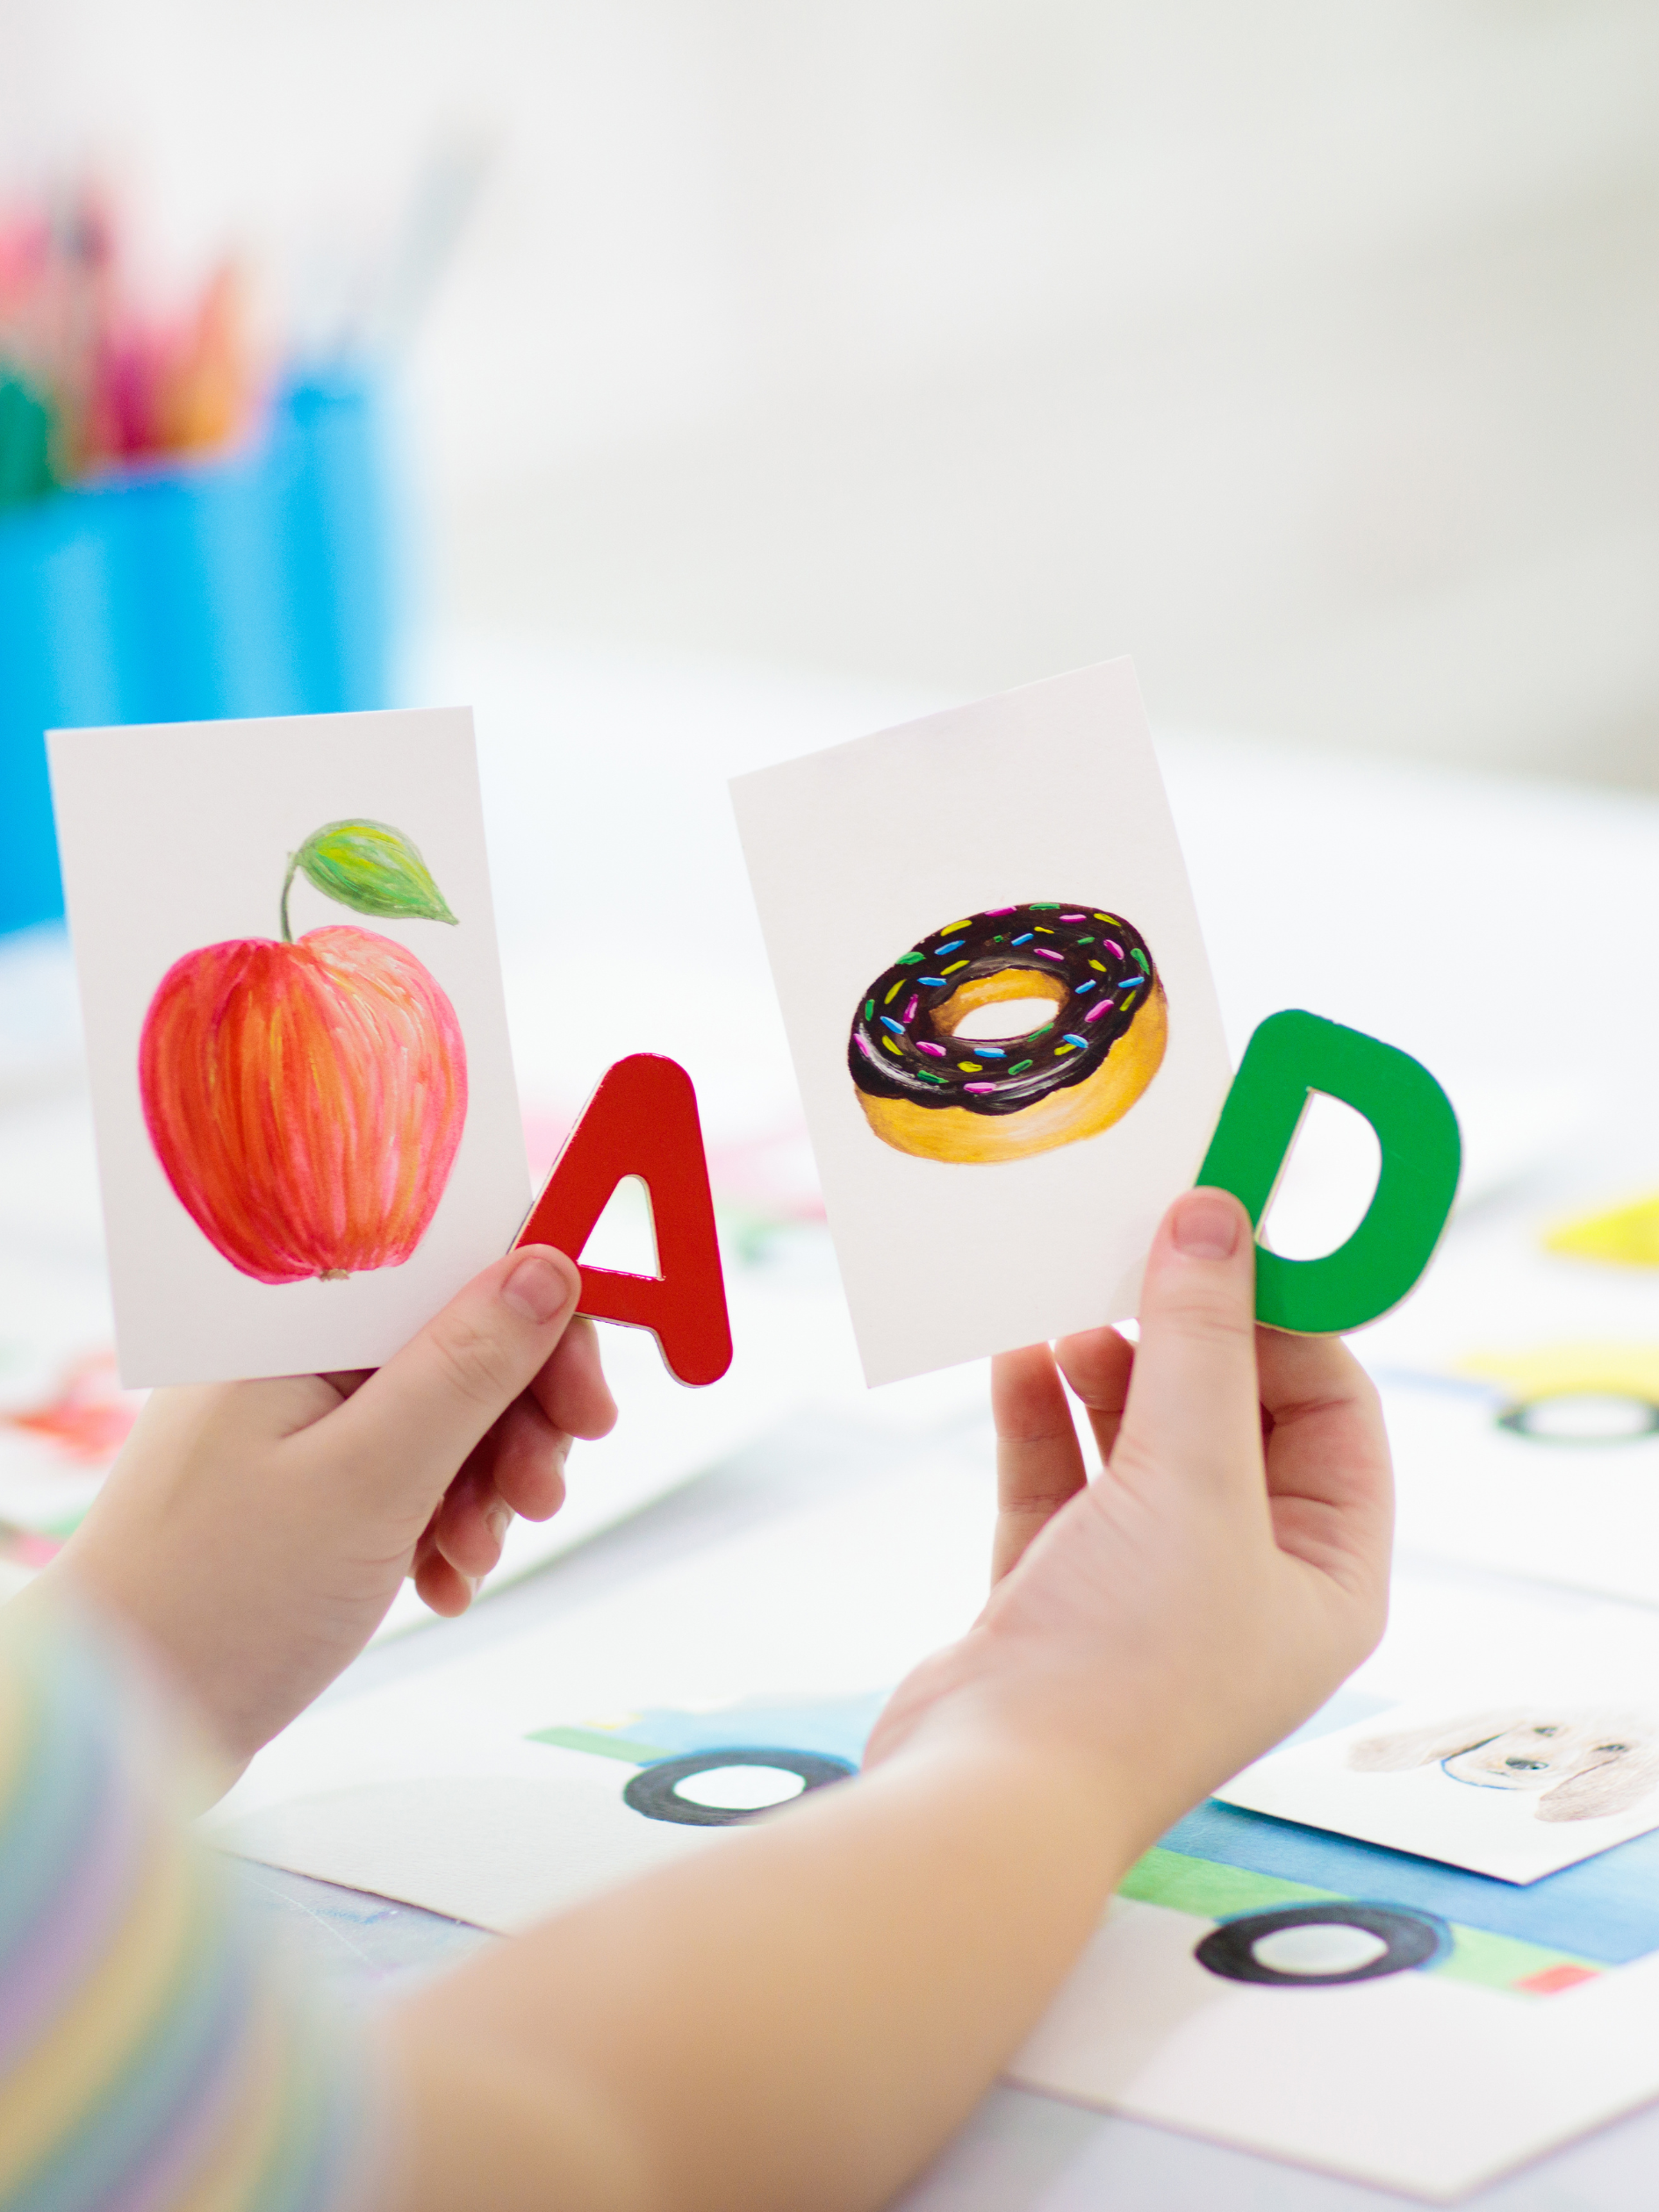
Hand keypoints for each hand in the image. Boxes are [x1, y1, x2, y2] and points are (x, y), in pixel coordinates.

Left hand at [42, 1246, 615, 1773]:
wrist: (120, 1728)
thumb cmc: (219, 1598)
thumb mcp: (371, 1476)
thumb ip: (468, 1366)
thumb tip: (550, 1267)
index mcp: (296, 1321)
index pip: (449, 1261)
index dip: (539, 1315)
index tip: (588, 1398)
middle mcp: (298, 1355)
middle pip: (461, 1339)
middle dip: (521, 1418)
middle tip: (542, 1493)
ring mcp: (301, 1422)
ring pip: (448, 1415)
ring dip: (487, 1485)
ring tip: (472, 1554)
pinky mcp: (309, 1487)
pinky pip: (413, 1476)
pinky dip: (445, 1524)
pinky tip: (440, 1580)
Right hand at [867, 1187, 1392, 1841]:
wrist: (990, 1797)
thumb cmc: (1125, 1668)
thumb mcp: (1188, 1481)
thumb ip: (1200, 1342)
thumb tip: (1214, 1216)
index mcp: (1325, 1572)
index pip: (1330, 1407)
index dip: (1284, 1315)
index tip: (1223, 1229)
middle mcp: (1246, 1577)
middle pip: (1231, 1413)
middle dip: (1184, 1330)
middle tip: (1137, 1245)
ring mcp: (1146, 1583)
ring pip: (1138, 1437)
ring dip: (1105, 1364)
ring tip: (1066, 1299)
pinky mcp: (1056, 1586)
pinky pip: (1059, 1473)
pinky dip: (1041, 1411)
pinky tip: (1015, 1353)